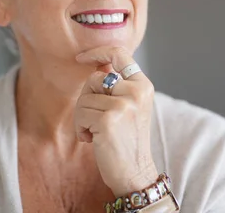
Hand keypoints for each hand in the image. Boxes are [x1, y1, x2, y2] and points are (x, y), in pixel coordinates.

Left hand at [75, 46, 158, 196]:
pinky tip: (91, 140)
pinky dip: (80, 129)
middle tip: (93, 119)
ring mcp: (123, 105)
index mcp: (143, 86)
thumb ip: (118, 86)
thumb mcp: (130, 107)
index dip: (98, 52)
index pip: (120, 54)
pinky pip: (81, 114)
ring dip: (82, 117)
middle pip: (94, 79)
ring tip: (95, 132)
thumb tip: (96, 65)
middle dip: (86, 98)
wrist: (135, 173)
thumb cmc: (127, 141)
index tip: (81, 57)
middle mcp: (136, 92)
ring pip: (84, 98)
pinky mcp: (108, 120)